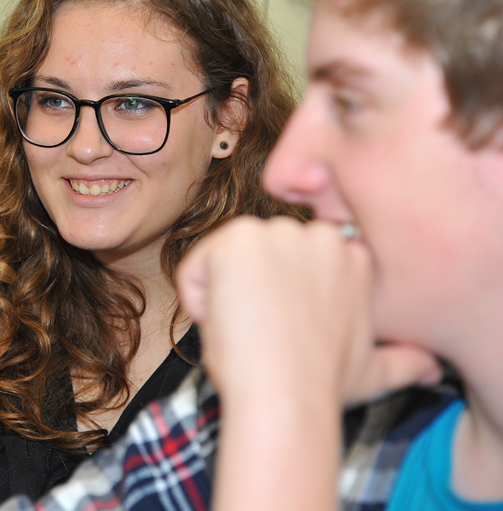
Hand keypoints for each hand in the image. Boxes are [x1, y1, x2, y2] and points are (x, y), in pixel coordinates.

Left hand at [177, 216, 440, 407]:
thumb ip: (404, 359)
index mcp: (352, 257)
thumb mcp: (374, 370)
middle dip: (250, 295)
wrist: (285, 395)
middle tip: (266, 334)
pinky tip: (225, 323)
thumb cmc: (320, 386)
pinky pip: (195, 268)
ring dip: (223, 298)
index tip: (286, 331)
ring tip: (249, 331)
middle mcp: (318, 236)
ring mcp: (276, 233)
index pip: (291, 262)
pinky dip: (197, 299)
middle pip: (257, 257)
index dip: (280, 301)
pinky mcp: (235, 241)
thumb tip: (432, 370)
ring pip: (224, 262)